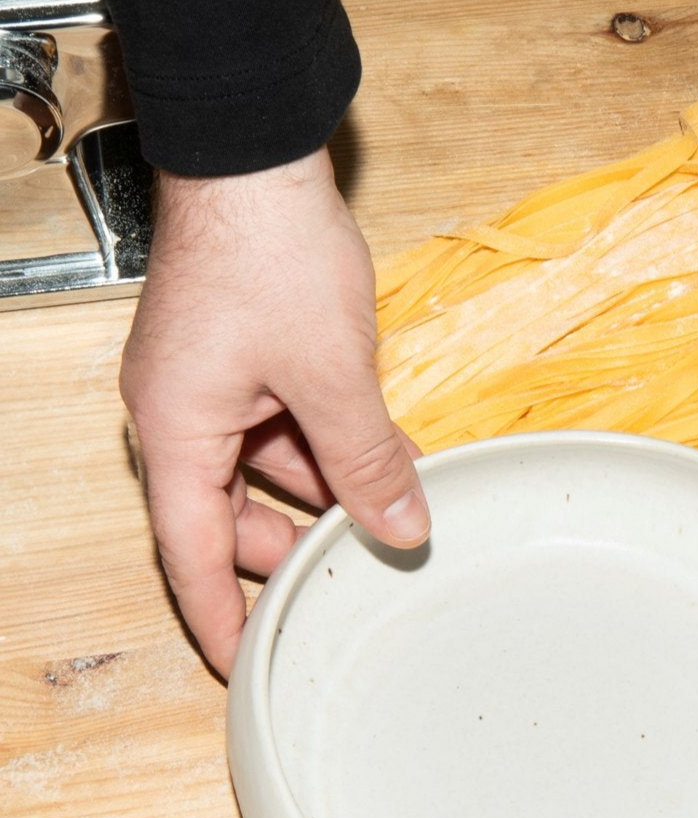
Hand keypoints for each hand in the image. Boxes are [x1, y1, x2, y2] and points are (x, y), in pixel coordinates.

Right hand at [120, 147, 429, 677]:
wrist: (256, 152)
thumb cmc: (269, 252)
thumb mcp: (333, 377)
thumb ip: (367, 460)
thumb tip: (402, 526)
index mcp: (175, 432)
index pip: (193, 555)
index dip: (219, 619)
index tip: (244, 665)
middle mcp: (181, 414)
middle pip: (230, 514)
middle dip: (293, 546)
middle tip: (350, 578)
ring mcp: (210, 381)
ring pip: (266, 467)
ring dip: (324, 490)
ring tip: (388, 516)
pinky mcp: (241, 353)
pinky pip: (281, 421)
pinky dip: (327, 444)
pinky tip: (384, 457)